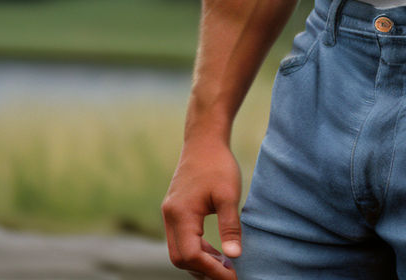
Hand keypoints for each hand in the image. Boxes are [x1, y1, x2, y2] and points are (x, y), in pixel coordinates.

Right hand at [162, 137, 242, 279]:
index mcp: (181, 214)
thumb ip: (230, 226)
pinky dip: (196, 249)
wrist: (204, 139)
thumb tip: (234, 257)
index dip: (212, 270)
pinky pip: (181, 239)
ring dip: (200, 261)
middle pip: (180, 258)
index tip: (232, 275)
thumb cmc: (217, 164)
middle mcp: (170, 216)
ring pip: (179, 250)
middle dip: (203, 270)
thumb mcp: (228, 194)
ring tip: (225, 264)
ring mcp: (170, 213)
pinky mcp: (175, 210)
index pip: (191, 255)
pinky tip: (215, 250)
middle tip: (229, 273)